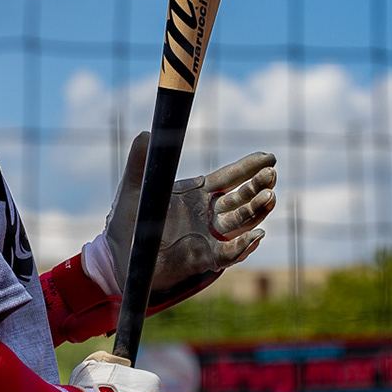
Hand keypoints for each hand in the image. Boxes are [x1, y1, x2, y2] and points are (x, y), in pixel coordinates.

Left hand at [84, 134, 274, 310]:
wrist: (120, 255)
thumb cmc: (127, 219)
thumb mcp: (134, 186)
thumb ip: (140, 161)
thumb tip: (146, 134)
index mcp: (196, 193)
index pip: (230, 177)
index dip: (250, 167)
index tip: (269, 157)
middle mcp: (208, 213)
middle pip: (242, 198)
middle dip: (258, 187)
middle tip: (271, 175)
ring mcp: (210, 236)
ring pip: (242, 222)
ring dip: (258, 211)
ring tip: (270, 198)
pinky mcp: (205, 258)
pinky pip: (230, 253)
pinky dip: (244, 246)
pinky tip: (256, 236)